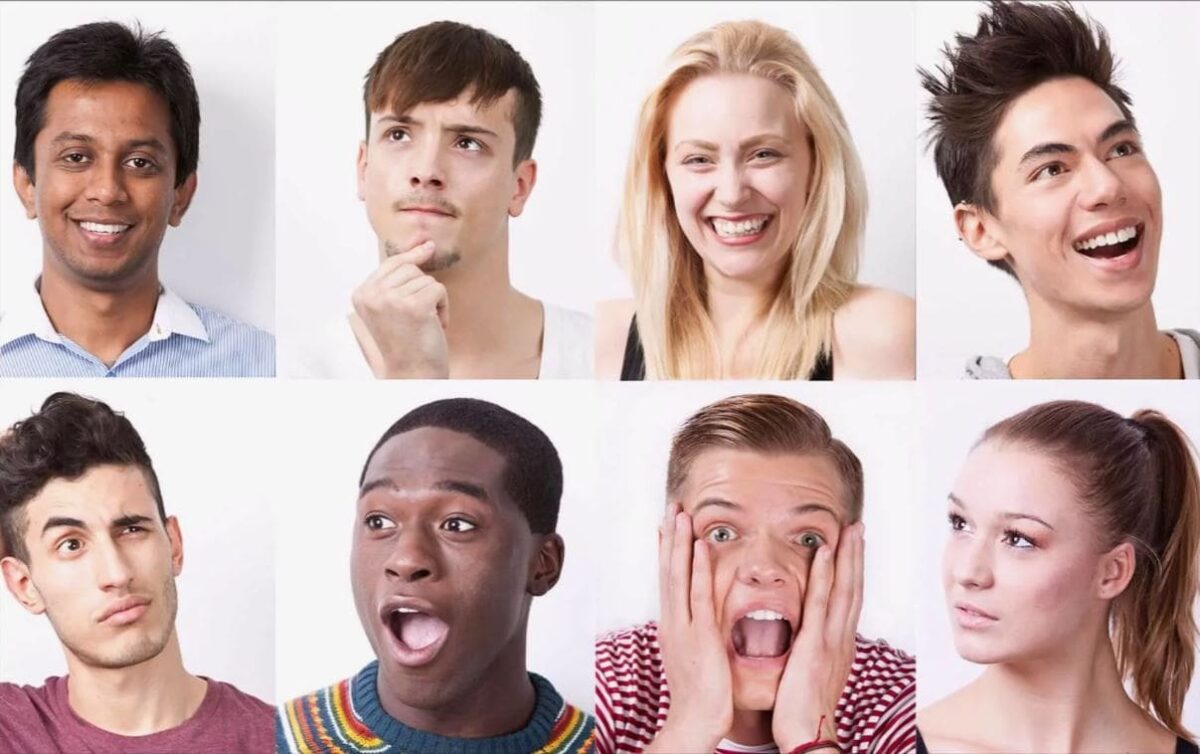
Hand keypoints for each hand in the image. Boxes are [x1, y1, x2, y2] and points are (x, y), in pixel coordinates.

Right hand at [348, 241, 449, 378]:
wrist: (413, 375)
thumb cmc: (407, 344)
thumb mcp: (393, 308)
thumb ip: (399, 278)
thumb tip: (426, 244)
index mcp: (361, 294)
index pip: (391, 262)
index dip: (412, 258)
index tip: (428, 248)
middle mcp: (372, 295)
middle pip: (409, 267)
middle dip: (422, 288)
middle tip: (418, 317)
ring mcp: (391, 300)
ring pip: (426, 279)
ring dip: (433, 301)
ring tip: (424, 324)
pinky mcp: (414, 305)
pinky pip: (438, 290)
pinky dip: (443, 308)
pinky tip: (434, 326)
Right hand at [645, 504, 732, 753]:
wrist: (695, 721)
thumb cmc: (700, 694)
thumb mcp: (695, 654)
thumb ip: (698, 631)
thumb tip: (702, 615)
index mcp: (674, 624)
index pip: (669, 579)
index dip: (668, 550)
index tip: (668, 524)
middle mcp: (673, 621)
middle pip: (668, 570)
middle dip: (670, 537)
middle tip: (672, 506)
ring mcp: (684, 627)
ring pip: (678, 576)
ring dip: (679, 543)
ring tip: (681, 514)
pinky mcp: (700, 636)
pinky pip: (698, 596)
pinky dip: (697, 570)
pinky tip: (698, 548)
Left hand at [773, 522, 863, 753]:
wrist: (807, 735)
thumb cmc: (804, 710)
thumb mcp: (814, 674)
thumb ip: (814, 651)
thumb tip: (811, 639)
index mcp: (839, 645)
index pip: (849, 600)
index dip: (853, 573)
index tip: (853, 549)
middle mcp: (841, 638)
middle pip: (853, 588)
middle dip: (857, 557)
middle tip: (858, 528)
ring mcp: (831, 640)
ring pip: (843, 589)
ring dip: (847, 557)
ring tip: (849, 529)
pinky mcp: (815, 645)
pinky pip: (820, 603)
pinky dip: (824, 576)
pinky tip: (825, 553)